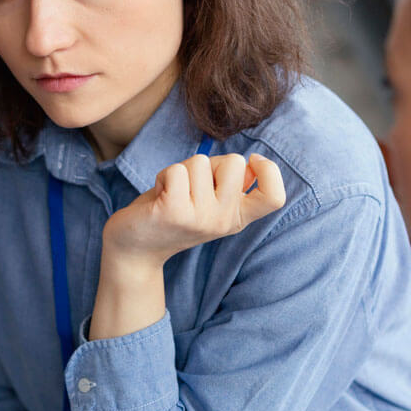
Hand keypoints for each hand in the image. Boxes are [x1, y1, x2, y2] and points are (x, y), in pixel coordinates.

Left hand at [102, 153, 286, 272]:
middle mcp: (223, 221)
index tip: (253, 162)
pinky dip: (163, 175)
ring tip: (171, 193)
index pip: (274, 197)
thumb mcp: (209, 202)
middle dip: (210, 163)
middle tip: (191, 186)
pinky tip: (159, 196)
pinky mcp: (174, 212)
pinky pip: (176, 170)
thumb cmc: (174, 213)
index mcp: (237, 218)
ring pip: (200, 162)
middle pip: (234, 162)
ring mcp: (200, 218)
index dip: (270, 171)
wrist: (135, 248)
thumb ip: (229, 185)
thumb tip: (250, 165)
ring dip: (181, 170)